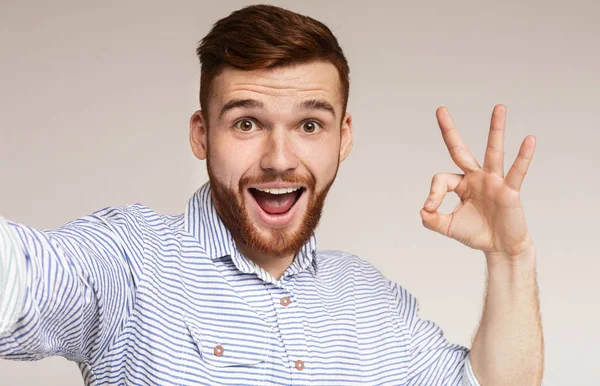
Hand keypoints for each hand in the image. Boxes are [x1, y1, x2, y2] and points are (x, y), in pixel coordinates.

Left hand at [420, 105, 535, 258]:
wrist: (499, 247)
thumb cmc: (475, 233)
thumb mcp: (448, 227)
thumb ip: (432, 220)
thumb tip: (422, 211)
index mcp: (461, 184)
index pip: (441, 180)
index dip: (433, 193)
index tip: (429, 208)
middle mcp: (476, 177)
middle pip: (460, 150)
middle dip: (449, 131)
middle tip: (440, 110)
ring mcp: (494, 181)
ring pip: (494, 152)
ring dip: (495, 129)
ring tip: (499, 108)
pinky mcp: (510, 190)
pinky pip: (517, 171)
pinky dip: (524, 156)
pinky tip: (529, 139)